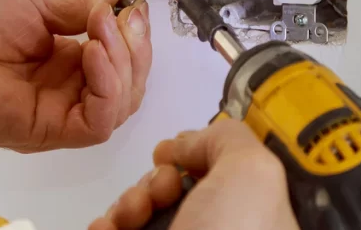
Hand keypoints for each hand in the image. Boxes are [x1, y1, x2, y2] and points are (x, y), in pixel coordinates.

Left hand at [0, 0, 151, 151]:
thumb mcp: (35, 1)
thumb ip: (82, 0)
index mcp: (66, 61)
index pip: (122, 59)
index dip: (134, 35)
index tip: (132, 5)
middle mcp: (67, 90)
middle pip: (129, 85)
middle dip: (136, 48)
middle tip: (121, 15)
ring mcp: (59, 112)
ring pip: (121, 105)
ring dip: (124, 64)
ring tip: (101, 28)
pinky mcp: (48, 130)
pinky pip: (97, 123)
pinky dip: (107, 88)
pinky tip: (93, 54)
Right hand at [90, 119, 298, 229]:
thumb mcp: (253, 173)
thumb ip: (227, 139)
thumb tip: (186, 143)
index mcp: (253, 211)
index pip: (220, 172)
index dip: (195, 155)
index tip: (179, 154)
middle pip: (174, 186)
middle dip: (155, 179)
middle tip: (160, 191)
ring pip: (142, 209)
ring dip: (127, 202)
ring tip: (130, 217)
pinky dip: (107, 226)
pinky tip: (107, 228)